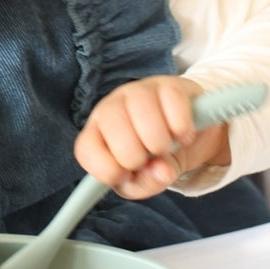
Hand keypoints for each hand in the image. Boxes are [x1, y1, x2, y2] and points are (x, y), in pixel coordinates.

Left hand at [74, 76, 230, 199]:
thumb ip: (146, 184)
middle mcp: (111, 108)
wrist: (182, 134)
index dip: (108, 169)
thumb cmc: (153, 158)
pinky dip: (182, 127)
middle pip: (115, 129)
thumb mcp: (144, 180)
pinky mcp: (168, 84)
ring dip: (161, 142)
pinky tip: (183, 135)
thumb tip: (162, 171)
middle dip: (137, 156)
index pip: (86, 150)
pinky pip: (173, 101)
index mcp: (96, 135)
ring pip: (144, 113)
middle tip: (149, 159)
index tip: (127, 175)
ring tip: (167, 147)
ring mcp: (138, 91)